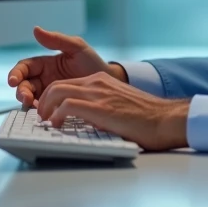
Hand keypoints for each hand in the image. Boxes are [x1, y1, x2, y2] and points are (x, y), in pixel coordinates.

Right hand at [7, 26, 126, 107]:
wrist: (109, 83)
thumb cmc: (93, 63)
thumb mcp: (77, 48)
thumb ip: (57, 40)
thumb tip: (36, 29)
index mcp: (45, 64)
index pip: (25, 67)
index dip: (16, 73)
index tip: (13, 80)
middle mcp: (44, 79)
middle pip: (23, 85)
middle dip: (20, 91)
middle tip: (26, 97)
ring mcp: (49, 94)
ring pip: (30, 99)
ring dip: (27, 102)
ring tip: (33, 105)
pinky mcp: (56, 107)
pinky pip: (43, 110)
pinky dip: (39, 112)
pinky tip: (43, 114)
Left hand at [38, 72, 189, 151]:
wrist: (165, 119)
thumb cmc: (146, 118)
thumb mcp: (119, 104)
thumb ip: (101, 105)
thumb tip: (87, 120)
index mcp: (101, 81)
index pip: (67, 83)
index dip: (52, 97)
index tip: (48, 112)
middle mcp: (97, 83)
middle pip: (57, 85)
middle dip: (44, 101)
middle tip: (42, 117)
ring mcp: (98, 94)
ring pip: (57, 92)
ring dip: (46, 108)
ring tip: (46, 122)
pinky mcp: (99, 108)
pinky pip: (67, 105)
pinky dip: (57, 115)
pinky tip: (57, 125)